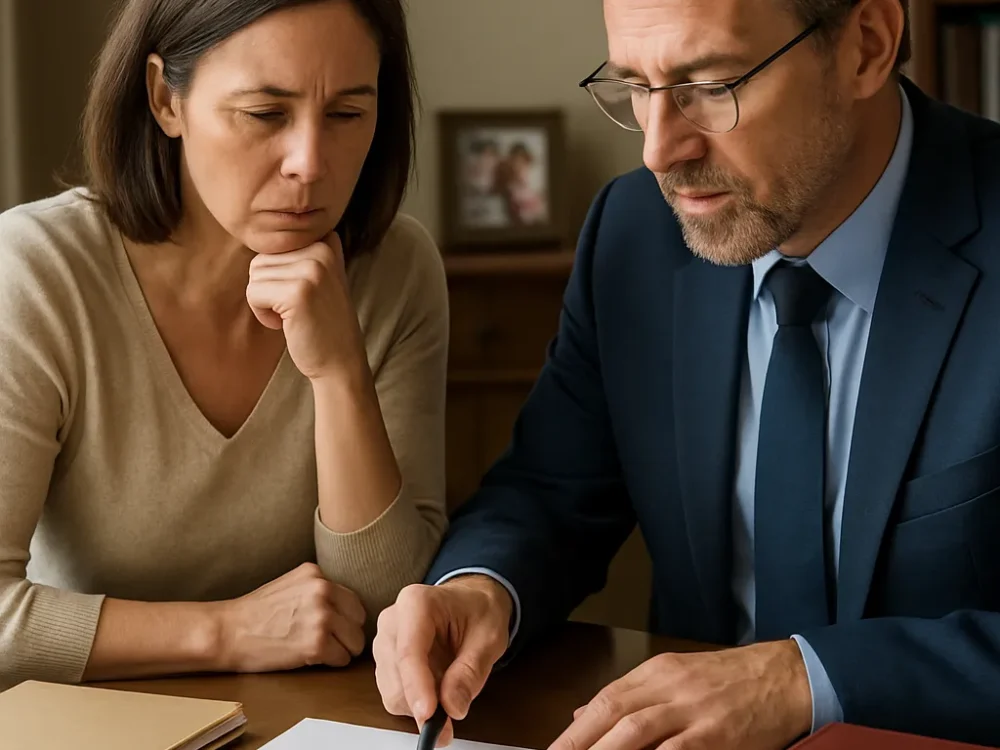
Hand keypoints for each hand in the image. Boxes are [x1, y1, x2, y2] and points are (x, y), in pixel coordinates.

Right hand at [216, 562, 366, 672]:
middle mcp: (323, 590)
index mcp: (316, 574)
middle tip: (327, 641)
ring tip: (318, 651)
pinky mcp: (317, 644)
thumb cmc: (255, 613)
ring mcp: (322, 617)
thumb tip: (347, 606)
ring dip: (341, 650)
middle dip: (347, 633)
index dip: (344, 617)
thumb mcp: (290, 585)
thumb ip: (318, 589)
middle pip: (359, 619)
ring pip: (356, 641)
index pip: (352, 599)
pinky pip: (343, 658)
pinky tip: (311, 659)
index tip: (331, 627)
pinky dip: (331, 663)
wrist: (227, 632)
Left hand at [246, 233, 366, 380]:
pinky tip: (287, 324)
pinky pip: (253, 294)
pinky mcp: (297, 292)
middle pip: (261, 259)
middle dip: (269, 288)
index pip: (274, 246)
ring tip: (293, 315)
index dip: (278, 275)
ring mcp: (312, 270)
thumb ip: (299, 251)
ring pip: (254, 275)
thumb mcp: (320, 275)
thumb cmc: (322, 320)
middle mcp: (322, 250)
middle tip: (296, 308)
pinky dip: (262, 314)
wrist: (341, 360)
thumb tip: (258, 227)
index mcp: (327, 241)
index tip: (303, 293)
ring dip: (265, 301)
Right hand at [373, 575, 513, 745]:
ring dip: (421, 702)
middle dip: (424, 701)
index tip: (429, 715)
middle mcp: (392, 620)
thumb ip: (471, 671)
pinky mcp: (384, 661)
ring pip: (392, 692)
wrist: (470, 602)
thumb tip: (453, 708)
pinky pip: (393, 696)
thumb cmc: (479, 612)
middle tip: (456, 708)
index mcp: (416, 603)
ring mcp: (383, 641)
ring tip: (449, 682)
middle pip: (396, 677)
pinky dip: (416, 702)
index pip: (408, 651)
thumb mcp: (489, 638)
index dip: (416, 687)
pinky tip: (435, 684)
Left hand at [552, 640, 812, 749]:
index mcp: (657, 672)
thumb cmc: (731, 681)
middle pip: (612, 714)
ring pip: (636, 732)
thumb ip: (631, 696)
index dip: (575, 728)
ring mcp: (692, 712)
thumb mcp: (676, 676)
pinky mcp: (715, 737)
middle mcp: (669, 688)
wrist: (785, 677)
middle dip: (579, 743)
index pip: (604, 700)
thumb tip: (582, 716)